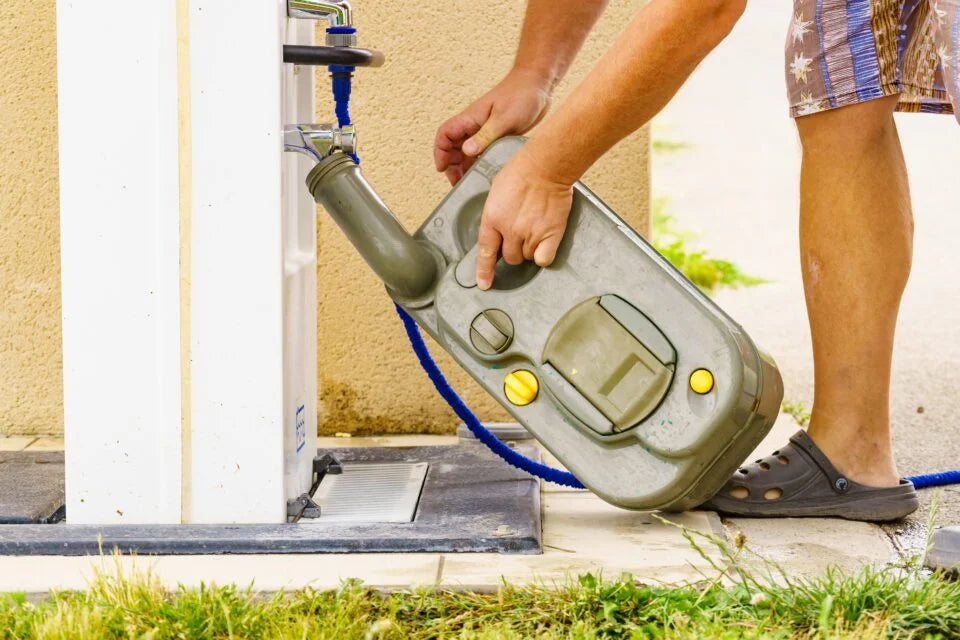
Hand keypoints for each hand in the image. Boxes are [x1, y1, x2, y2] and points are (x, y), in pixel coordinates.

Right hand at [434, 69, 552, 184]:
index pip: (445, 135)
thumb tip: (467, 151)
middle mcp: (474, 126)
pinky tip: (487, 175)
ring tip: (472, 184)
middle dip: (452, 166)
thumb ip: (485, 136)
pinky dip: (481, 164)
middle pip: (453, 148)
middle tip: (459, 183)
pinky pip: (483, 153)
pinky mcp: (497, 137)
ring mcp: (485, 132)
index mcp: (470, 118)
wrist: (538, 85)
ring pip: (467, 152)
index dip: (440, 152)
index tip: (442, 168)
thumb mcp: (504, 118)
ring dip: (466, 167)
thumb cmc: (521, 94)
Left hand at [476, 150, 573, 289]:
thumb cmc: (522, 170)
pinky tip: (546, 240)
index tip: (484, 283)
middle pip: (510, 258)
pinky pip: (544, 258)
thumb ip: (496, 215)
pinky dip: (545, 253)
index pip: (486, 252)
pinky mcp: (550, 234)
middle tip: (521, 233)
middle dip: (514, 249)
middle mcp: (510, 230)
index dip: (484, 271)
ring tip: (535, 227)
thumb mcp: (497, 192)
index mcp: (492, 218)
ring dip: (530, 248)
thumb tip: (498, 229)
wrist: (545, 165)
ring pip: (528, 257)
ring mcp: (530, 234)